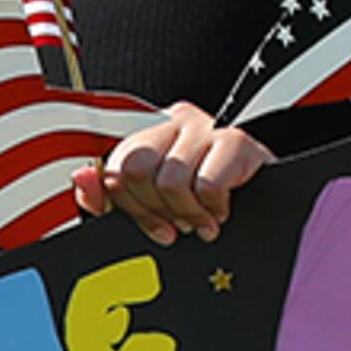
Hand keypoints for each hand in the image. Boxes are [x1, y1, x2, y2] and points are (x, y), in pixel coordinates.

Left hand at [74, 103, 270, 244]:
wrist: (270, 199)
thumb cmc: (205, 204)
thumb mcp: (150, 206)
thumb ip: (107, 198)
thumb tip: (81, 177)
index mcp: (150, 135)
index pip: (115, 168)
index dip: (130, 208)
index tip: (156, 227)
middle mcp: (175, 122)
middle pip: (136, 170)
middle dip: (156, 210)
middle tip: (180, 225)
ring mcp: (207, 127)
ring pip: (171, 179)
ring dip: (188, 213)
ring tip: (202, 222)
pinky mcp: (237, 142)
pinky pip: (208, 183)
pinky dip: (213, 208)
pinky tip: (221, 212)